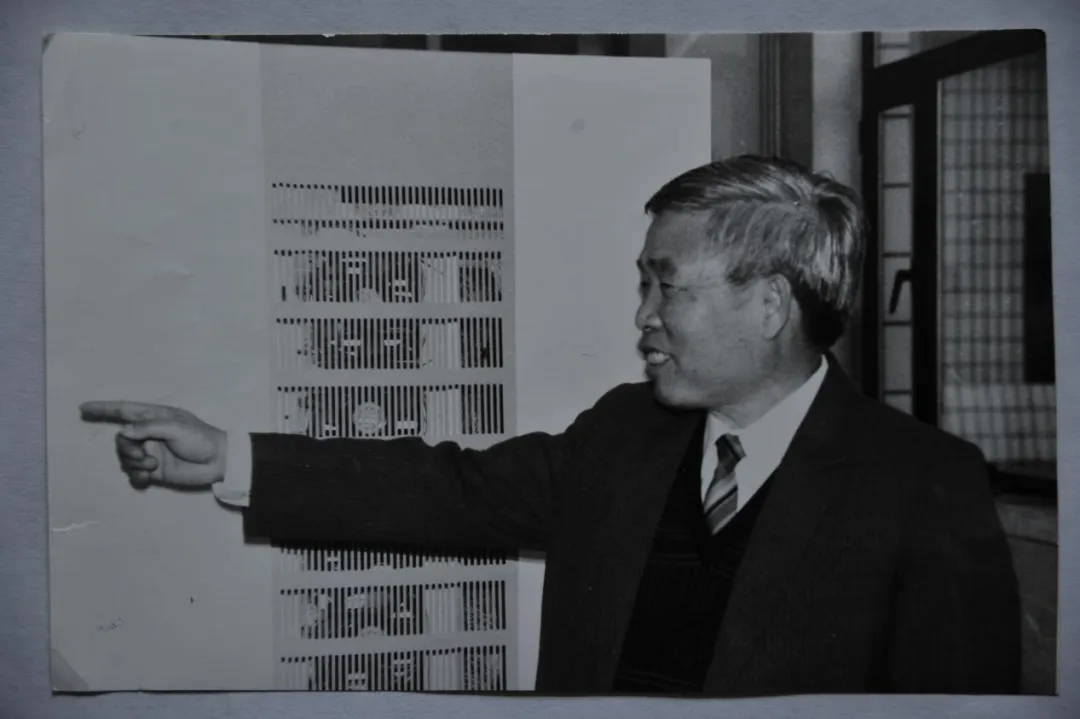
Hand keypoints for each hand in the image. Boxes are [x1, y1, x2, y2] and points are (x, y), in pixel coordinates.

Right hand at [79, 401, 227, 488]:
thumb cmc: (201, 439)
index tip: (83, 408)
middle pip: (121, 440)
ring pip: (126, 458)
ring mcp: (151, 452)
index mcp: (155, 417)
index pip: (124, 410)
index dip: (103, 409)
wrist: (219, 462)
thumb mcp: (176, 427)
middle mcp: (150, 434)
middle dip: (126, 449)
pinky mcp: (155, 471)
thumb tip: (123, 431)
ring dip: (134, 463)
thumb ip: (148, 427)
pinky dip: (137, 477)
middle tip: (145, 455)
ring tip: (153, 465)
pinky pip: (134, 475)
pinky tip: (147, 479)